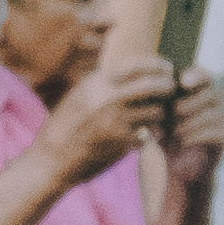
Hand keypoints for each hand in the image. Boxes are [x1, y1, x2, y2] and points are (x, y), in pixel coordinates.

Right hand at [37, 54, 181, 188]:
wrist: (52, 159)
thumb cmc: (65, 125)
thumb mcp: (81, 93)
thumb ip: (106, 82)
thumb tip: (136, 72)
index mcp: (100, 82)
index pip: (140, 65)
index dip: (159, 65)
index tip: (168, 68)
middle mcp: (110, 99)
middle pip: (154, 86)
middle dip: (167, 86)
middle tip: (171, 89)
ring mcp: (117, 122)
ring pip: (156, 112)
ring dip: (161, 112)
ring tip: (159, 113)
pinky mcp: (122, 144)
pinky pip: (149, 134)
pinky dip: (153, 133)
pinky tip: (149, 133)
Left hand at [163, 69, 223, 185]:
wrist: (178, 165)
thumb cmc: (167, 135)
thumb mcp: (161, 118)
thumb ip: (161, 106)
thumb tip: (158, 97)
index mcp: (199, 91)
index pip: (204, 75)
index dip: (196, 75)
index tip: (182, 82)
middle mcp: (214, 102)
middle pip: (209, 93)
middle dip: (189, 103)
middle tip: (173, 114)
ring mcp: (221, 118)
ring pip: (211, 113)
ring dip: (190, 122)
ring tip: (175, 132)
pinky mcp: (223, 135)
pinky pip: (215, 131)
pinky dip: (197, 135)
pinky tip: (183, 141)